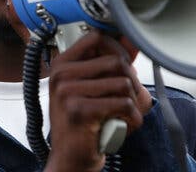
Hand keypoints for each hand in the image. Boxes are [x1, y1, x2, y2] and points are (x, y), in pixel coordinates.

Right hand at [44, 30, 146, 171]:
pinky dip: (133, 118)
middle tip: (129, 100)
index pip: (97, 37)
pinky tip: (124, 126)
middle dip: (132, 83)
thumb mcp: (94, 88)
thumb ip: (110, 65)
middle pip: (116, 61)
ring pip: (123, 83)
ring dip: (134, 104)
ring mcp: (67, 92)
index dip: (118, 49)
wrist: (72, 158)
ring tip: (124, 116)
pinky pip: (123, 104)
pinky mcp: (79, 110)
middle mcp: (61, 74)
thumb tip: (132, 41)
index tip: (126, 66)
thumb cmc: (85, 123)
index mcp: (62, 64)